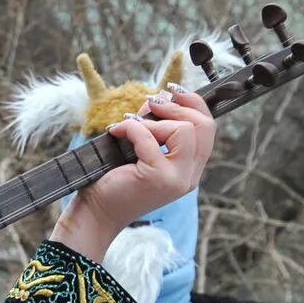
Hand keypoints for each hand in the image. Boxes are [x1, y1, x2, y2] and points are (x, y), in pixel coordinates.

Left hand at [52, 88, 214, 261]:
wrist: (96, 212)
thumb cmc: (114, 179)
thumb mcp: (141, 149)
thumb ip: (156, 127)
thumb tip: (159, 98)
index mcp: (189, 169)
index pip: (208, 129)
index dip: (194, 104)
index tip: (173, 91)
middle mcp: (188, 176)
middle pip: (202, 126)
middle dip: (177, 106)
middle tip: (151, 103)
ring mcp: (176, 179)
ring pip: (183, 129)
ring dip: (152, 121)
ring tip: (129, 124)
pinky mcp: (158, 178)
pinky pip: (148, 136)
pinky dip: (129, 127)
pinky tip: (115, 132)